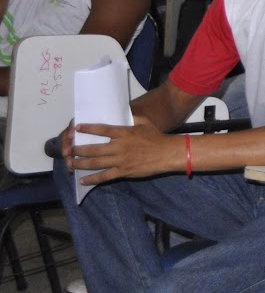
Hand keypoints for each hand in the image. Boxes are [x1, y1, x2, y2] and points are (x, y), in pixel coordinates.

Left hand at [67, 118, 181, 184]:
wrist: (167, 153)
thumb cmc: (156, 136)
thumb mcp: (144, 122)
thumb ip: (132, 117)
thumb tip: (122, 112)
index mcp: (124, 133)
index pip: (102, 130)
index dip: (88, 128)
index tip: (77, 128)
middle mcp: (120, 147)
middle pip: (94, 149)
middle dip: (79, 150)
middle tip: (69, 150)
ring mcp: (121, 160)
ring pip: (96, 163)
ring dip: (81, 164)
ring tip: (71, 164)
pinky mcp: (123, 171)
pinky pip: (105, 176)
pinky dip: (92, 179)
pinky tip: (82, 180)